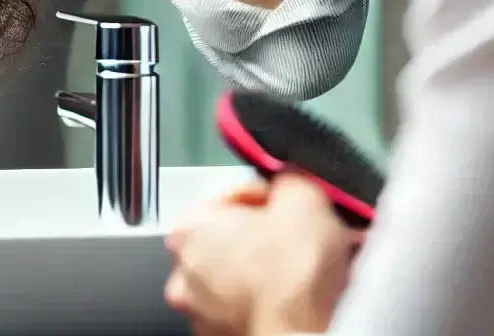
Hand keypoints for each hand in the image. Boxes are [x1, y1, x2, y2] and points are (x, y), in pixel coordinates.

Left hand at [164, 173, 361, 335]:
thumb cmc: (291, 275)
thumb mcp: (301, 193)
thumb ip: (286, 177)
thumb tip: (289, 178)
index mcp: (187, 233)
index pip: (229, 198)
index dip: (266, 196)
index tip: (287, 204)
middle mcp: (185, 277)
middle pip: (234, 238)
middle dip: (269, 233)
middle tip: (300, 232)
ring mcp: (204, 316)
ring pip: (244, 275)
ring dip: (273, 267)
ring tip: (308, 265)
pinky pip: (253, 307)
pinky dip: (274, 298)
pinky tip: (302, 292)